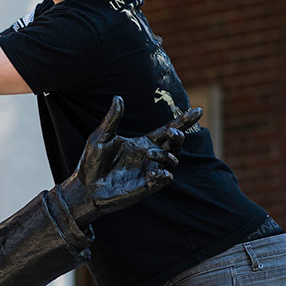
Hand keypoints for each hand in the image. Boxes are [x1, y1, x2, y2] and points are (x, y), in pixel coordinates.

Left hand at [58, 96, 201, 225]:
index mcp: (142, 142)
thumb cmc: (92, 162)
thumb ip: (112, 119)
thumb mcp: (101, 137)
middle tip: (173, 131)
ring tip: (149, 153)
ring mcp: (150, 170)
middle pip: (175, 143)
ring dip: (165, 155)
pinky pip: (166, 178)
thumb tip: (118, 97)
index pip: (167, 129)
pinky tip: (151, 171)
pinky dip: (163, 173)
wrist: (86, 188)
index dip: (183, 120)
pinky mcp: (148, 185)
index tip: (198, 110)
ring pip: (172, 160)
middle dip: (179, 135)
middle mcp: (149, 155)